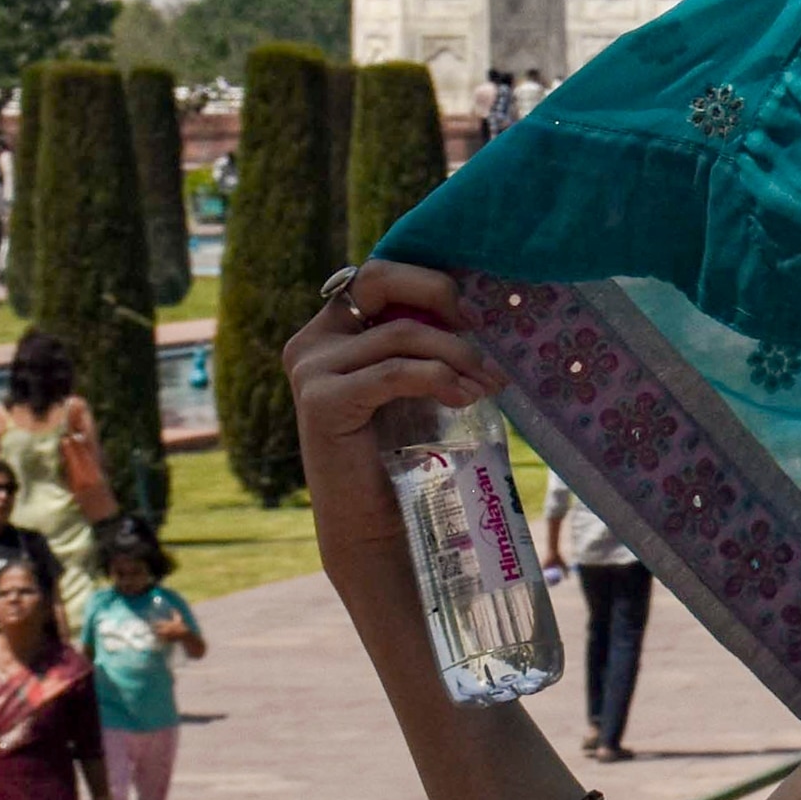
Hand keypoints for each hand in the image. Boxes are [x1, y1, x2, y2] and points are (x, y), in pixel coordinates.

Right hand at [285, 259, 509, 609]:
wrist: (376, 526)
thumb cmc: (404, 453)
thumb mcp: (416, 382)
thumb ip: (426, 342)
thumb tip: (482, 306)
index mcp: (332, 329)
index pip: (380, 274)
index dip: (431, 281)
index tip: (476, 310)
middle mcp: (311, 342)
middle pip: (379, 278)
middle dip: (439, 293)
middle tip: (482, 326)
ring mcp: (310, 370)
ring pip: (401, 333)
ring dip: (457, 354)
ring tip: (489, 382)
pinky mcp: (320, 401)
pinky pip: (395, 371)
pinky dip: (439, 378)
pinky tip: (466, 397)